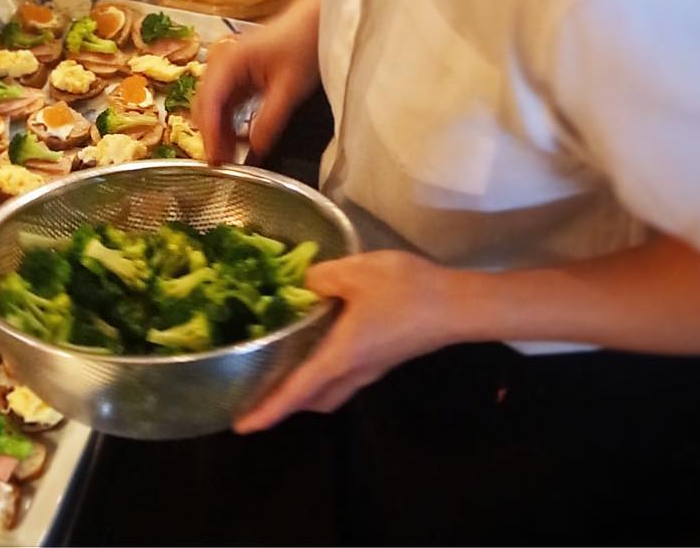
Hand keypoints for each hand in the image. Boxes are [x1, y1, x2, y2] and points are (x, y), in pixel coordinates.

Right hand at [194, 0, 322, 162]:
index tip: (215, 160)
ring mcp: (229, 68)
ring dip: (220, 130)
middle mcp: (222, 64)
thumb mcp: (290, 88)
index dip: (209, 134)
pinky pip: (227, 101)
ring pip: (214, 106)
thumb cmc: (303, 45)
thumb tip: (256, 150)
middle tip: (223, 165)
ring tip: (230, 157)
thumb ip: (270, 120)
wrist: (316, 21)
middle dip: (211, 136)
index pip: (208, 103)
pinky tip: (239, 138)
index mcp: (229, 62)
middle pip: (205, 106)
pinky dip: (229, 121)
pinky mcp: (239, 73)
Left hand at [234, 251, 455, 432]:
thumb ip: (322, 277)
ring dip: (304, 390)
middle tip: (256, 393)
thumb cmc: (406, 291)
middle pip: (312, 399)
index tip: (241, 426)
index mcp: (341, 356)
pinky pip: (343, 377)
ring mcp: (372, 369)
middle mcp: (354, 371)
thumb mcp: (356, 272)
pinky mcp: (384, 359)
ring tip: (280, 372)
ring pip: (330, 391)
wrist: (457, 305)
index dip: (268, 409)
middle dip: (284, 403)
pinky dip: (322, 373)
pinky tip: (317, 346)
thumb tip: (303, 284)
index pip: (297, 390)